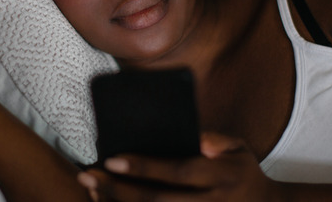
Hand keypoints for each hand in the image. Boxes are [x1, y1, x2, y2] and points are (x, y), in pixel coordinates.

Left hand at [78, 132, 282, 200]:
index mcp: (220, 176)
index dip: (144, 167)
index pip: (176, 171)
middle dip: (118, 190)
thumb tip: (190, 136)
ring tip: (93, 192)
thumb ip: (214, 139)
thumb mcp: (238, 148)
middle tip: (88, 176)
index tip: (112, 159)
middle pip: (157, 201)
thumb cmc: (244, 174)